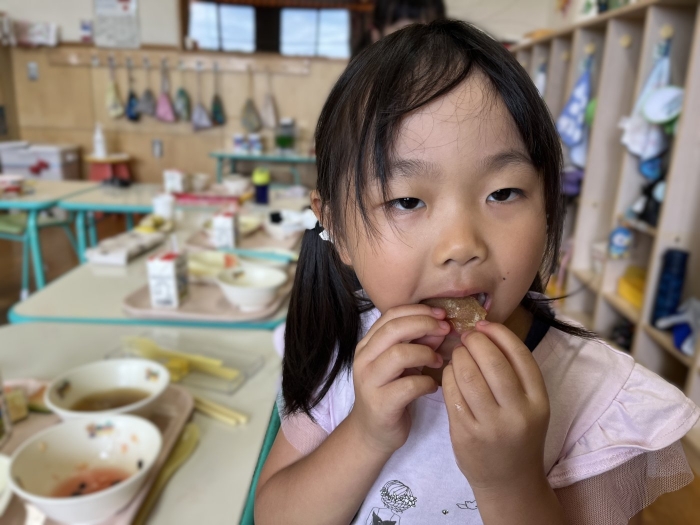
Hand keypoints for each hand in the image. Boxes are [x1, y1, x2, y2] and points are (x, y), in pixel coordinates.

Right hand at [349, 304, 449, 454]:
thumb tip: (441, 325)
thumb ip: (418, 343)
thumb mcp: (403, 364)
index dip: (418, 311)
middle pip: (394, 330)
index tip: (441, 314)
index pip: (391, 315)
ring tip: (438, 361)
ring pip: (399, 354)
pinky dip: (427, 383)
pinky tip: (433, 386)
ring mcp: (369, 382)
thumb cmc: (390, 393)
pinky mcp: (381, 404)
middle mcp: (363, 359)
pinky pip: (409, 385)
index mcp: (367, 345)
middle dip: (424, 325)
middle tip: (446, 330)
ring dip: (426, 353)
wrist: (373, 433)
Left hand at [442, 320, 549, 491]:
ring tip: (458, 354)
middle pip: (492, 362)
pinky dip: (448, 376)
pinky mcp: (465, 434)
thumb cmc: (518, 434)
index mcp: (538, 402)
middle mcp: (517, 414)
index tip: (485, 325)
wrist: (509, 482)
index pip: (520, 355)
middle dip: (475, 342)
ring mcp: (490, 426)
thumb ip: (515, 373)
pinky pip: (451, 393)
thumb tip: (486, 330)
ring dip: (458, 357)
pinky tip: (450, 373)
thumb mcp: (531, 405)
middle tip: (467, 337)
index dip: (499, 333)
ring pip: (468, 375)